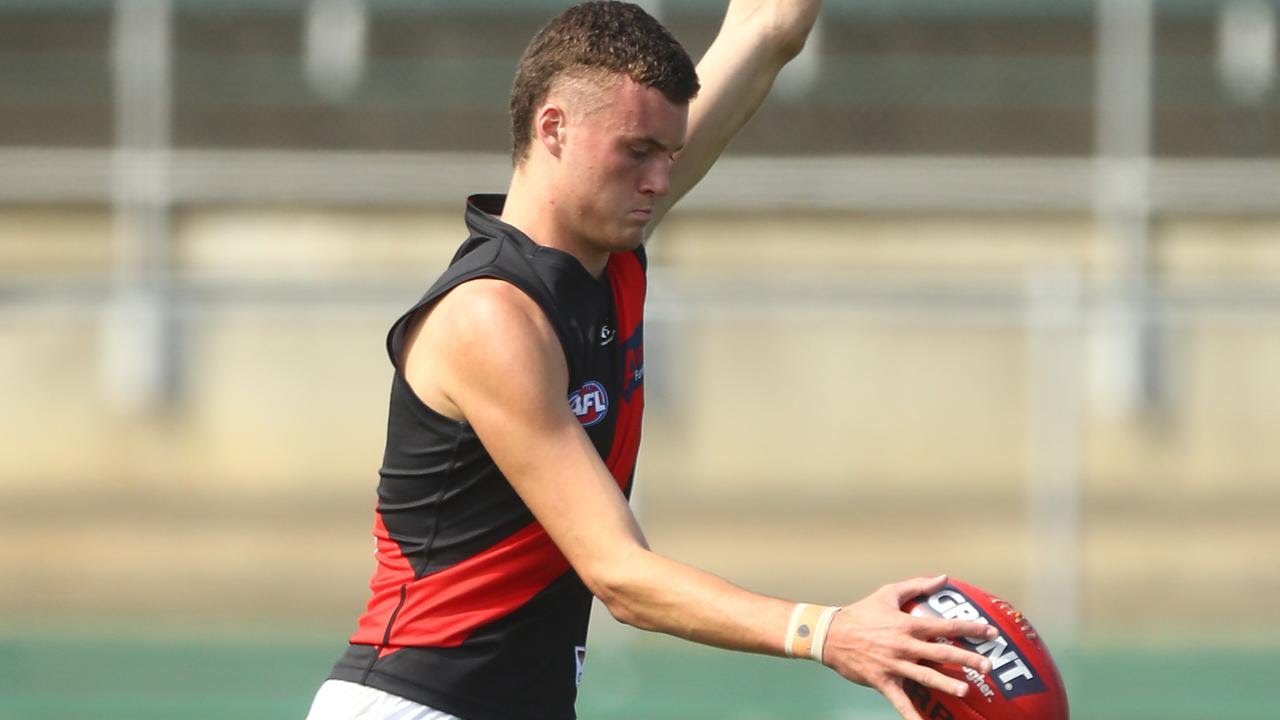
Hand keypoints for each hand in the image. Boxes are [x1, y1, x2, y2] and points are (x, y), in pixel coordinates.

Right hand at [821, 575, 996, 719]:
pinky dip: (912, 715)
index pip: (945, 626)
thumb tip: (944, 577)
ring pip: (925, 675)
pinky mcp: (883, 682)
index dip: (970, 628)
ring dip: (946, 683)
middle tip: (988, 666)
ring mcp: (894, 665)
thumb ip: (917, 586)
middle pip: (941, 653)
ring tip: (966, 690)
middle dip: (967, 659)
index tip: (990, 632)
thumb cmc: (861, 613)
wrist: (830, 634)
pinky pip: (900, 701)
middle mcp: (904, 645)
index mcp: (907, 624)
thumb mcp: (888, 593)